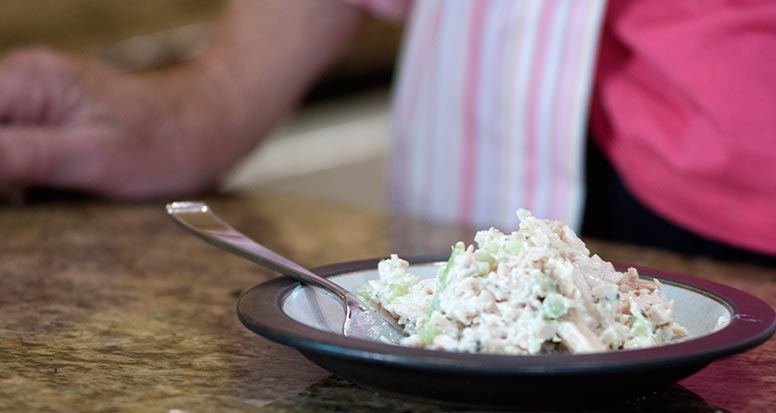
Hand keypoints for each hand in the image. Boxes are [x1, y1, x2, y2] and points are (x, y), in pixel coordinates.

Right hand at [0, 0, 365, 199]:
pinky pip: (14, 144)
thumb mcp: (88, 159)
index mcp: (25, 82)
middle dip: (0, 175)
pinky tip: (49, 187)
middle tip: (31, 195)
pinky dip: (22, 172)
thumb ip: (14, 158)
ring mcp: (35, 96)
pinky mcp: (49, 115)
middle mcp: (21, 79)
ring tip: (49, 190)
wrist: (208, 126)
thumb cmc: (164, 144)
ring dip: (7, 176)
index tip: (15, 193)